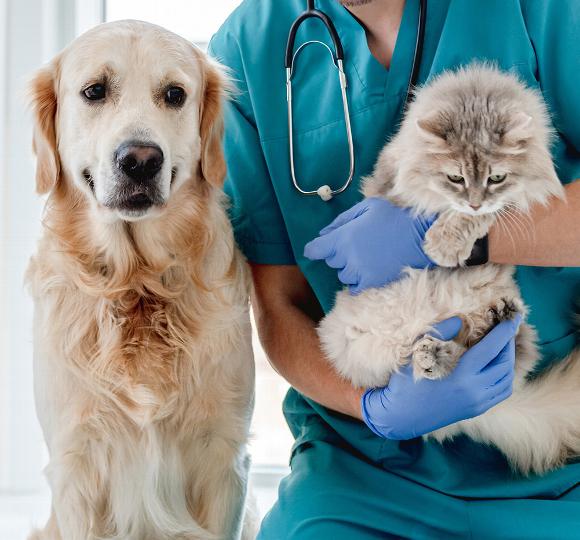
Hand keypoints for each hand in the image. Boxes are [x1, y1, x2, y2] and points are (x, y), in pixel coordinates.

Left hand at [304, 198, 434, 293]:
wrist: (420, 236)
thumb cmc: (393, 217)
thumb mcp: (366, 208)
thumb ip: (342, 220)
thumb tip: (323, 234)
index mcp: (344, 236)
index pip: (315, 249)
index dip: (314, 249)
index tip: (317, 249)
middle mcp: (348, 256)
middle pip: (331, 261)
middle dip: (338, 254)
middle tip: (356, 245)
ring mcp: (359, 271)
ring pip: (343, 275)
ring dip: (349, 268)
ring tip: (365, 257)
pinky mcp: (371, 282)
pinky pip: (354, 287)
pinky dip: (358, 281)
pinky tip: (368, 270)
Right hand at [361, 315, 519, 439]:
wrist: (400, 417)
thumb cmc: (405, 383)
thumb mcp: (418, 353)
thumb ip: (440, 333)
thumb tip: (461, 319)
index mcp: (462, 378)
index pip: (491, 350)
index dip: (504, 331)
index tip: (514, 316)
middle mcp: (475, 393)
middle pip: (504, 364)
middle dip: (508, 343)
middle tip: (506, 326)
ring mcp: (478, 404)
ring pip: (507, 379)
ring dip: (508, 359)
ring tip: (503, 343)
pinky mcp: (477, 410)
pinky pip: (501, 391)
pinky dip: (505, 374)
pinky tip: (497, 363)